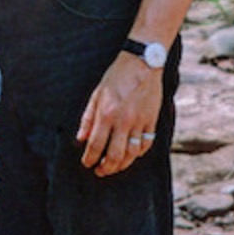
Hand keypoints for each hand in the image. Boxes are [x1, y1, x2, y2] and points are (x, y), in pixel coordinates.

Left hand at [77, 52, 162, 175]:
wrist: (142, 63)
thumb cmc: (117, 77)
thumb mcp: (97, 95)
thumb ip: (88, 119)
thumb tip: (81, 139)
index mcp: (107, 114)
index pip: (96, 145)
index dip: (90, 159)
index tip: (87, 164)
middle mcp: (124, 121)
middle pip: (115, 155)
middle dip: (106, 168)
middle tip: (100, 171)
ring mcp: (140, 122)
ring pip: (132, 154)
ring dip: (122, 165)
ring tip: (115, 167)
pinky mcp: (152, 120)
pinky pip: (147, 143)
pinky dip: (139, 153)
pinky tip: (132, 154)